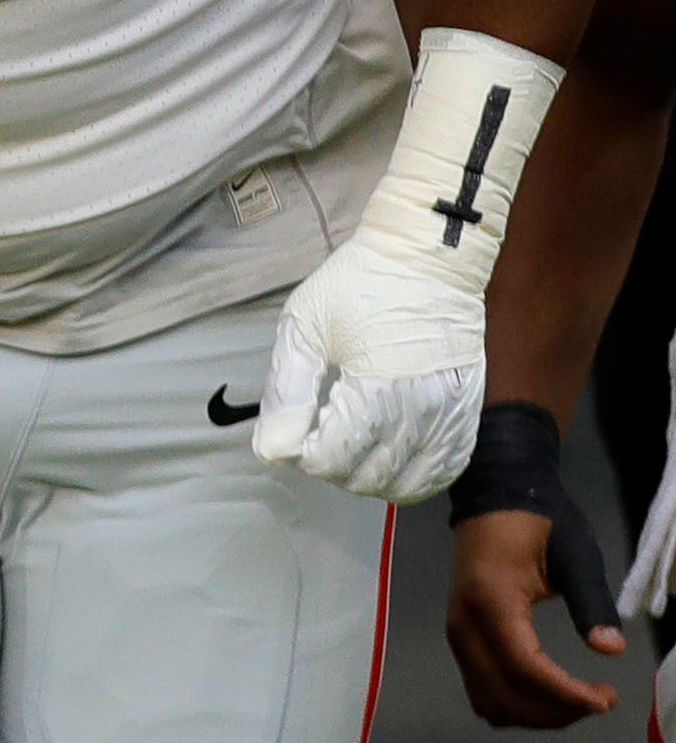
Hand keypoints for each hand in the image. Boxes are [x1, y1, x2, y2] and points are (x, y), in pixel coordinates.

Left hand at [252, 240, 484, 502]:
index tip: (296, 431)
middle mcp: (421, 411)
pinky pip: (448, 468)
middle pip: (369, 477)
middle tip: (318, 438)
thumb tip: (273, 450)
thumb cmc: (357, 286)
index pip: (333, 458)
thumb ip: (286, 393)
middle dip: (333, 469)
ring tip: (350, 451)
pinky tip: (392, 465)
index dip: (304, 455)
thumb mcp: (303, 327)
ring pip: (410, 483)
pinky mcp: (469, 412)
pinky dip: (417, 478)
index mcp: (375, 390)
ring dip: (372, 479)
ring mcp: (451, 414)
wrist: (427, 259)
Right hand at [446, 508, 627, 726]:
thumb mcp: (574, 557)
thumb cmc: (537, 525)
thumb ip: (591, 604)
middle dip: (556, 711)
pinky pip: (483, 692)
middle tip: (601, 701)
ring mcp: (458, 637)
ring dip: (537, 714)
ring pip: (491, 702)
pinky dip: (517, 706)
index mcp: (491, 603)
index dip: (566, 694)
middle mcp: (465, 627)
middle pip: (505, 696)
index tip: (607, 700)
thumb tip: (611, 650)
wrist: (493, 501)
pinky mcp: (461, 641)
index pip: (524, 668)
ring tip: (577, 701)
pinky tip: (549, 695)